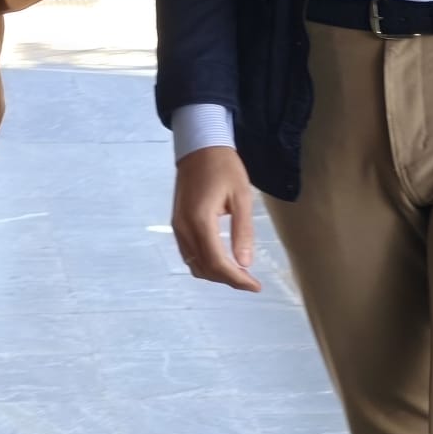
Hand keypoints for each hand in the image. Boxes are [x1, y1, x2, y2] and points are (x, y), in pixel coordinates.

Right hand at [172, 146, 261, 292]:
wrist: (200, 147)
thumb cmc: (224, 167)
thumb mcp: (241, 197)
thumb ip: (243, 231)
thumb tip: (245, 263)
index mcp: (200, 221)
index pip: (217, 263)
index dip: (236, 279)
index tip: (255, 286)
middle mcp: (184, 228)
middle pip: (204, 268)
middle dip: (228, 280)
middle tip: (251, 281)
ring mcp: (177, 227)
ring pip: (194, 265)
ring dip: (216, 274)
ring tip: (239, 273)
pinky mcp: (177, 224)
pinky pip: (189, 254)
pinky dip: (205, 264)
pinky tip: (222, 260)